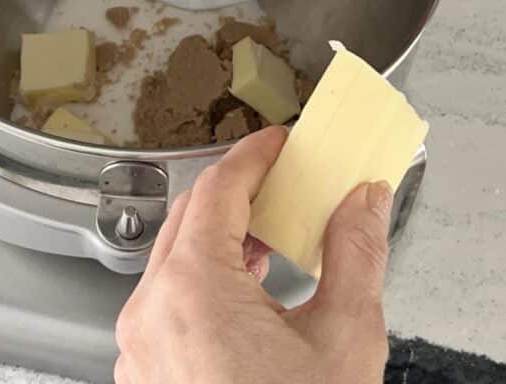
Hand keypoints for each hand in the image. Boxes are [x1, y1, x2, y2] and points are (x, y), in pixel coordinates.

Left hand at [115, 127, 392, 383]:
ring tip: (269, 238)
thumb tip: (365, 201)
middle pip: (189, 217)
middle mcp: (151, 314)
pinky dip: (203, 278)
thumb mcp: (344, 340)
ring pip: (173, 259)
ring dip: (219, 236)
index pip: (218, 189)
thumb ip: (357, 252)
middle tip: (282, 183)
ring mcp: (140, 350)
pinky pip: (166, 301)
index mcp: (192, 291)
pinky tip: (245, 292)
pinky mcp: (145, 377)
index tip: (281, 144)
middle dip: (237, 191)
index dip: (255, 155)